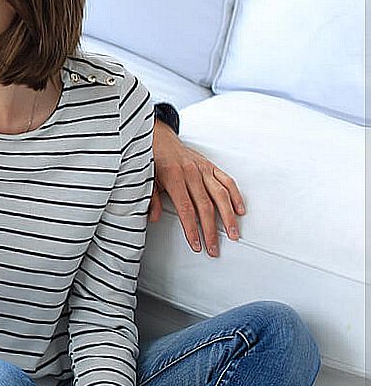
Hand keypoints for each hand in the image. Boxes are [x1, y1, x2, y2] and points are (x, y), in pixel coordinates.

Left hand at [150, 121, 243, 257]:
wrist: (159, 137)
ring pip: (221, 195)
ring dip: (229, 217)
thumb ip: (151, 199)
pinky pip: (227, 181)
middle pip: (206, 207)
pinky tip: (240, 210)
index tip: (196, 244)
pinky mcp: (211, 166)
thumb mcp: (146, 180)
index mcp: (174, 178)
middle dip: (211, 230)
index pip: (186, 210)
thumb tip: (153, 218)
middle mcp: (191, 174)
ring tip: (234, 234)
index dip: (192, 229)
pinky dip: (235, 196)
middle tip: (214, 248)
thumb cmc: (152, 159)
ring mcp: (203, 169)